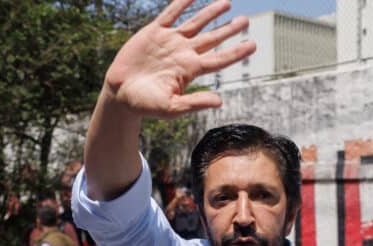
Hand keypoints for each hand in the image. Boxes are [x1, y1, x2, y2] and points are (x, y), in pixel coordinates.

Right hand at [103, 0, 254, 119]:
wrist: (120, 93)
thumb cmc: (145, 105)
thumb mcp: (171, 108)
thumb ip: (194, 103)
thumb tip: (219, 102)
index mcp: (190, 70)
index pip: (219, 59)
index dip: (236, 52)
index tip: (253, 45)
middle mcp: (184, 53)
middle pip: (212, 38)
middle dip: (229, 29)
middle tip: (245, 21)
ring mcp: (170, 41)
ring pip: (195, 23)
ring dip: (211, 13)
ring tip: (227, 3)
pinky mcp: (154, 31)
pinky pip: (171, 13)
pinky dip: (182, 3)